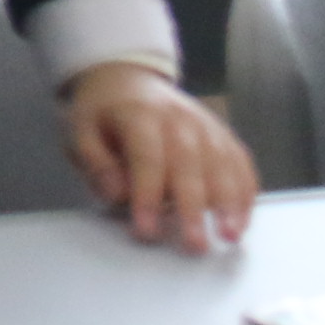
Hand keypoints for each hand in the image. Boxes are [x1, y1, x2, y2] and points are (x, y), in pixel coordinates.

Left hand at [65, 62, 256, 254]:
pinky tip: (242, 220)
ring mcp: (206, 125)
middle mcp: (179, 118)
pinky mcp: (224, 135)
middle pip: (190, 164)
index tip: (146, 230)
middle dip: (193, 208)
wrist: (128, 79)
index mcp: (139, 114)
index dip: (147, 195)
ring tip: (230, 236)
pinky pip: (241, 163)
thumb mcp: (80, 129)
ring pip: (223, 165)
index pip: (147, 157)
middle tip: (194, 245)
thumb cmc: (103, 113)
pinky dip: (245, 192)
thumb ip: (95, 163)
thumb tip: (117, 194)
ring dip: (229, 204)